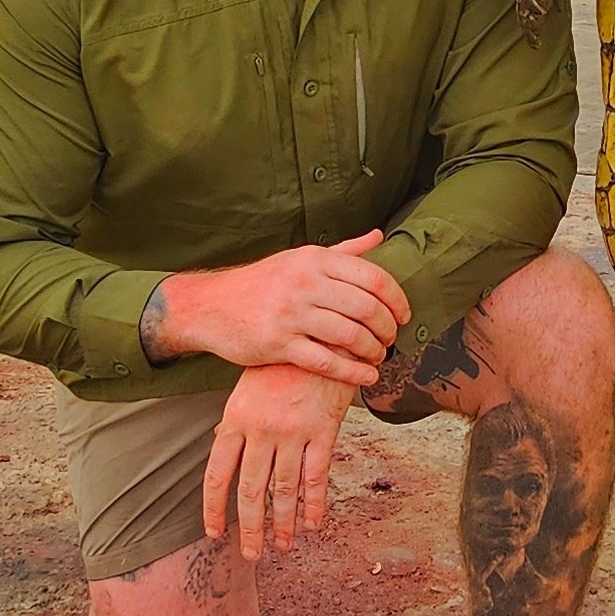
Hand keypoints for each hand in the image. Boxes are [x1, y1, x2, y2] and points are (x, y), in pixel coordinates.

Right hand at [147, 231, 410, 380]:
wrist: (210, 305)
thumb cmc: (262, 283)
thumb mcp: (300, 258)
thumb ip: (343, 250)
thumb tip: (378, 237)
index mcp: (315, 259)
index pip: (373, 277)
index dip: (397, 300)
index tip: (404, 315)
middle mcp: (304, 283)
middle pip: (366, 308)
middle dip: (388, 330)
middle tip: (392, 340)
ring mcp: (291, 314)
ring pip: (350, 336)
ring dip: (373, 352)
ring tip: (378, 358)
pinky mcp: (278, 344)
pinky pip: (327, 363)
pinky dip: (354, 373)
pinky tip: (366, 377)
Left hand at [202, 365, 354, 559]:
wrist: (321, 334)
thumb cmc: (281, 362)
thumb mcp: (247, 388)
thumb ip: (235, 422)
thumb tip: (219, 448)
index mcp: (235, 419)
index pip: (218, 475)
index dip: (214, 509)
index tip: (215, 532)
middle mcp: (261, 430)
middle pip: (251, 491)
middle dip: (250, 528)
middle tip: (252, 554)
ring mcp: (293, 432)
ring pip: (284, 490)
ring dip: (282, 524)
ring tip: (282, 546)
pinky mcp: (323, 432)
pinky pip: (317, 477)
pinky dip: (314, 505)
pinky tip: (312, 524)